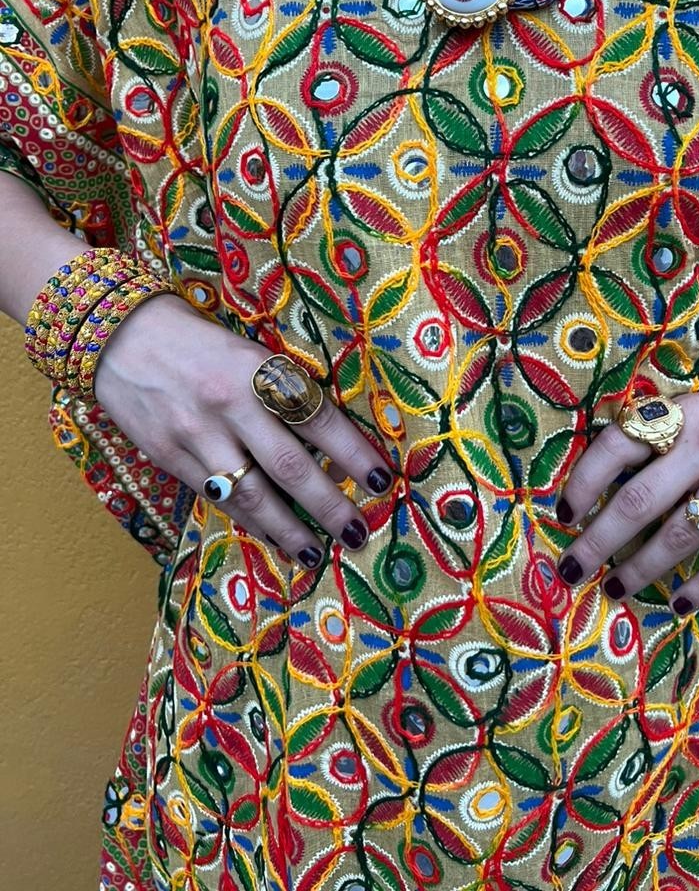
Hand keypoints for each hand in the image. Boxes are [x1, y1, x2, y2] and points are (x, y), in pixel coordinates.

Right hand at [93, 294, 395, 567]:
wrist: (122, 336)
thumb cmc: (201, 342)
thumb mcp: (249, 354)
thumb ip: (283, 390)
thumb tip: (331, 439)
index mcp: (258, 370)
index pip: (317, 418)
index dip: (353, 452)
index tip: (384, 479)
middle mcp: (230, 405)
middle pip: (289, 465)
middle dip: (328, 504)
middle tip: (357, 532)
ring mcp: (196, 435)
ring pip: (250, 494)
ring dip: (287, 529)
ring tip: (315, 555)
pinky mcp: (169, 457)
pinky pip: (216, 498)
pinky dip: (247, 521)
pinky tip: (271, 538)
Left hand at [553, 372, 698, 613]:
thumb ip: (667, 438)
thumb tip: (610, 485)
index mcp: (685, 415)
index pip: (618, 445)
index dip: (584, 481)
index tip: (563, 513)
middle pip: (637, 501)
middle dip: (598, 540)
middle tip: (573, 568)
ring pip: (679, 536)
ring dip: (642, 569)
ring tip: (618, 589)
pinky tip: (680, 604)